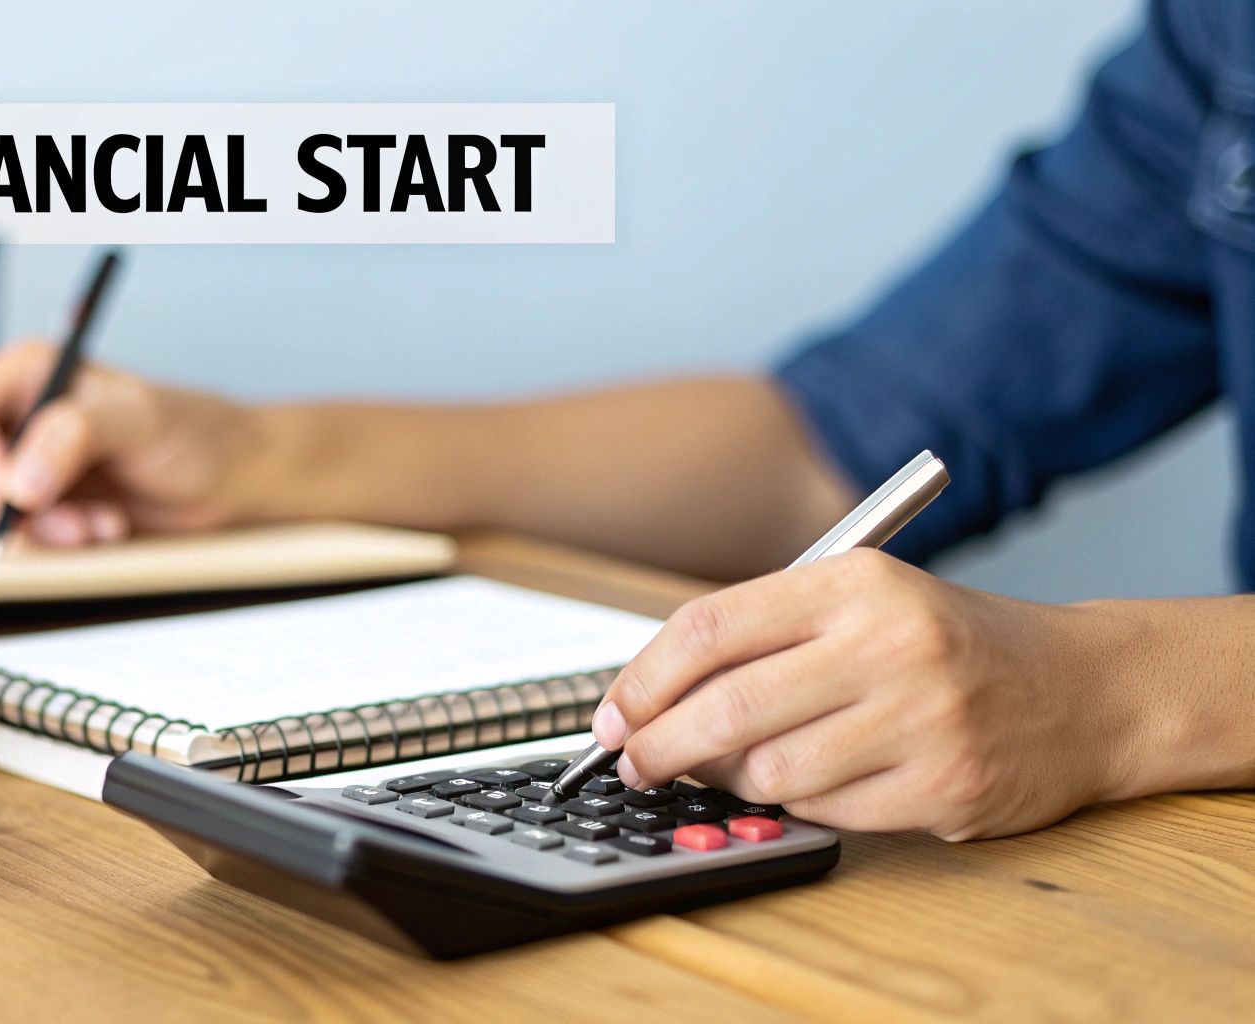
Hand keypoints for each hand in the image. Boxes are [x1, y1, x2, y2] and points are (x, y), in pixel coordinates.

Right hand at [0, 341, 264, 546]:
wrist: (230, 478)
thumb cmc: (192, 432)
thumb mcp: (136, 421)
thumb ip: (73, 436)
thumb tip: (17, 483)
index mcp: (28, 374)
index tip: (6, 490)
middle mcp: (18, 417)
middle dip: (1, 502)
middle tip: (57, 519)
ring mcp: (27, 466)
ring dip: (35, 529)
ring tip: (96, 525)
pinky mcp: (45, 507)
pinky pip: (17, 535)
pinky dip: (54, 543)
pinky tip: (103, 530)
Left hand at [591, 550, 1151, 839]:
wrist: (1086, 688)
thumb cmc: (949, 642)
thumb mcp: (863, 602)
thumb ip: (764, 636)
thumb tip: (649, 700)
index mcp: (854, 582)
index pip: (709, 628)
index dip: (642, 680)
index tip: (611, 715)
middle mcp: (890, 643)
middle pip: (725, 708)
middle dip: (657, 746)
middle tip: (632, 764)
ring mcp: (922, 719)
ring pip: (769, 771)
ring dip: (732, 780)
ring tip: (734, 768)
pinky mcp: (947, 786)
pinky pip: (827, 811)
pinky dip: (800, 804)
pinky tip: (812, 781)